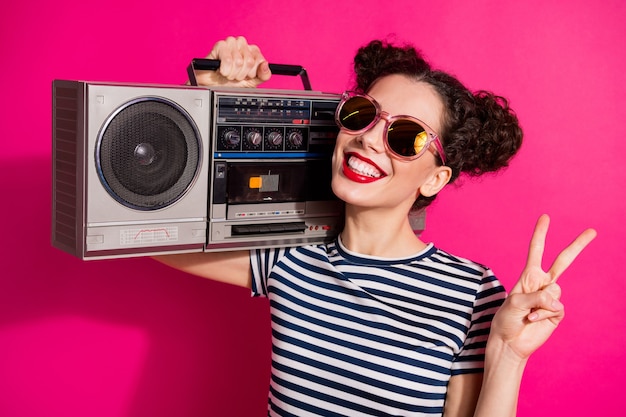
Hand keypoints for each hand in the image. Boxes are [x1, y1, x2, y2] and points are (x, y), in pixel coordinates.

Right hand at [192, 36, 271, 86]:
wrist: (214, 86)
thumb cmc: (231, 82)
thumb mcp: (252, 82)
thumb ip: (263, 75)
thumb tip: (265, 65)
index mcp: (252, 51)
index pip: (260, 61)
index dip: (252, 73)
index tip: (246, 75)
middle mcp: (243, 44)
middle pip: (250, 62)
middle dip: (241, 74)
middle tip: (235, 74)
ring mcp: (231, 43)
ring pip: (239, 62)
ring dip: (232, 73)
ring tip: (228, 73)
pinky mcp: (220, 45)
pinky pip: (228, 60)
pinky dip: (225, 70)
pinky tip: (221, 70)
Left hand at [488, 214, 595, 360]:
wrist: (510, 341)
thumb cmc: (506, 319)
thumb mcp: (515, 303)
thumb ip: (536, 296)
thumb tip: (556, 300)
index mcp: (529, 276)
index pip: (536, 251)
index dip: (540, 234)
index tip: (545, 217)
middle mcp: (542, 283)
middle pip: (563, 261)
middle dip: (578, 245)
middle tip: (593, 231)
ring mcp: (551, 298)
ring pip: (555, 291)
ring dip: (539, 304)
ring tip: (527, 313)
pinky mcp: (556, 313)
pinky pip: (555, 308)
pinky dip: (542, 314)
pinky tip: (532, 320)